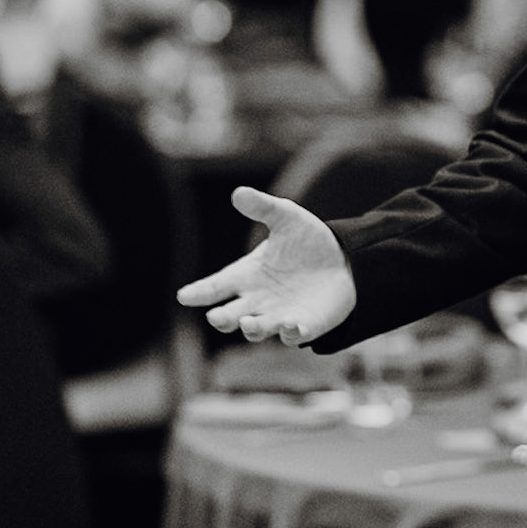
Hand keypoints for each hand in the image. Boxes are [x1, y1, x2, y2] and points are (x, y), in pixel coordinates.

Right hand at [176, 187, 356, 344]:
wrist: (342, 260)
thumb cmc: (306, 241)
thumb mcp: (286, 218)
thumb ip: (263, 208)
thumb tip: (239, 193)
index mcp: (246, 275)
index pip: (216, 286)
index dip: (199, 292)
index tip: (184, 296)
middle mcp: (257, 301)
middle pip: (231, 315)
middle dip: (222, 318)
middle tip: (215, 316)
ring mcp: (278, 316)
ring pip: (257, 330)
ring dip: (252, 329)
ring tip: (248, 323)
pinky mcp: (304, 326)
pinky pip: (294, 335)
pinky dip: (291, 332)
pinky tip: (292, 325)